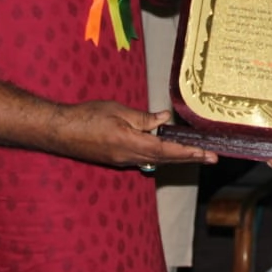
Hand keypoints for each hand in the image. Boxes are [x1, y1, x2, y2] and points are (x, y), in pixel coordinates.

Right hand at [53, 102, 216, 168]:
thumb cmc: (86, 116)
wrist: (60, 131)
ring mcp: (122, 161)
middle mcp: (129, 157)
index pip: (167, 149)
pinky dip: (160, 156)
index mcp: (131, 143)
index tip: (207, 154)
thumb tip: (164, 119)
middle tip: (211, 157)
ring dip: (176, 158)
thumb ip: (142, 118)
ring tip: (195, 155)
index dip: (189, 152)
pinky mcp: (116, 160)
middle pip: (165, 159)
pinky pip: (144, 159)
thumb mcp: (117, 110)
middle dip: (189, 158)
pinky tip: (167, 151)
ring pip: (155, 161)